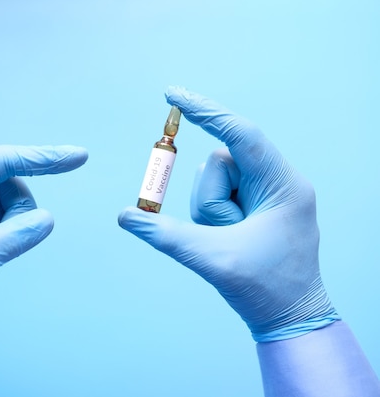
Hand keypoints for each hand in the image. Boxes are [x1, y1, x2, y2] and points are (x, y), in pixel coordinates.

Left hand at [0, 145, 87, 356]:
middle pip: (5, 183)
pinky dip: (3, 232)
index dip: (43, 158)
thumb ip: (8, 240)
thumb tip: (47, 219)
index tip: (79, 157)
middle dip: (18, 210)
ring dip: (11, 224)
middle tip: (4, 245)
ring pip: (4, 200)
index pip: (1, 162)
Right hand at [118, 87, 338, 340]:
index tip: (174, 95)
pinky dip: (213, 214)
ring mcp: (267, 192)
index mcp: (283, 185)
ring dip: (210, 210)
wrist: (290, 318)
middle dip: (210, 200)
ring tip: (231, 241)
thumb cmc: (265, 289)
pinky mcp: (256, 204)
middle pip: (221, 163)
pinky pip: (219, 194)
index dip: (206, 111)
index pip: (241, 133)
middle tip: (223, 233)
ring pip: (215, 180)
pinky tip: (232, 239)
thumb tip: (125, 215)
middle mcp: (278, 181)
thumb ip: (165, 234)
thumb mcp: (211, 258)